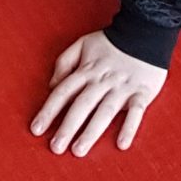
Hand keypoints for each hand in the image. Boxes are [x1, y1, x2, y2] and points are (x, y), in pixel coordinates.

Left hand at [31, 31, 167, 157]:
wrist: (145, 29)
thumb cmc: (111, 42)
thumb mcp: (82, 44)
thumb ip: (64, 63)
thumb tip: (51, 85)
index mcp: (87, 70)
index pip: (63, 92)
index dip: (48, 111)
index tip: (36, 129)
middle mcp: (102, 80)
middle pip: (82, 105)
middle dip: (68, 127)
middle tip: (56, 148)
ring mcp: (122, 87)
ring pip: (105, 111)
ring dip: (91, 131)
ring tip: (78, 150)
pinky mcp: (141, 92)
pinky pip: (136, 111)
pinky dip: (129, 127)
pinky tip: (121, 144)